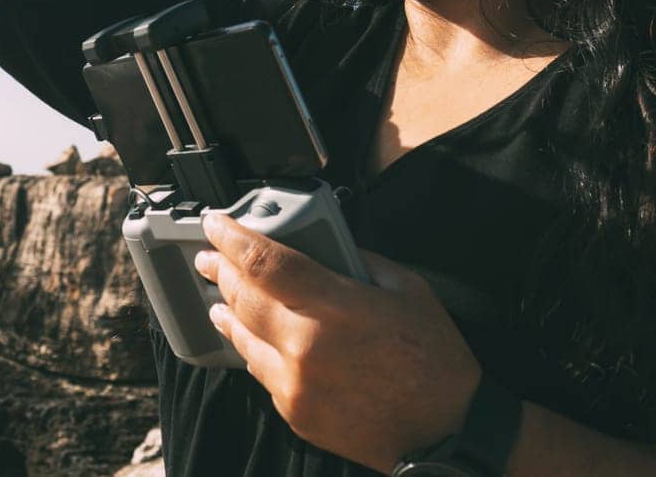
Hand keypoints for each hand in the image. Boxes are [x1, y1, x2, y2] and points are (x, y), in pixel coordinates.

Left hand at [195, 211, 482, 474]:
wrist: (446, 432)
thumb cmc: (434, 361)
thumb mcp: (408, 290)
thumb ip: (361, 261)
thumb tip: (327, 246)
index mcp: (335, 307)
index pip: (264, 262)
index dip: (232, 238)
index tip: (215, 223)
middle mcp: (305, 346)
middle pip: (243, 297)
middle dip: (220, 271)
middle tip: (209, 256)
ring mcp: (296, 384)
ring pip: (243, 337)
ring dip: (228, 311)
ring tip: (221, 296)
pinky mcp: (295, 413)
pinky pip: (260, 372)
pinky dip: (253, 348)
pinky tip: (252, 337)